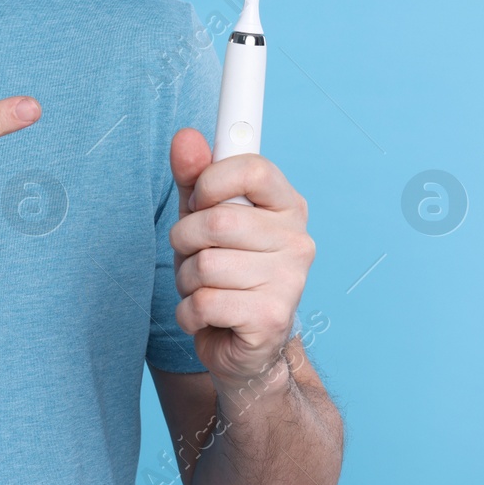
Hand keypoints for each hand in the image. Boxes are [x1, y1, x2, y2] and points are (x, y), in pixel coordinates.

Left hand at [167, 128, 314, 394]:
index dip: (212, 179)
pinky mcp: (272, 318)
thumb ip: (194, 176)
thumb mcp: (201, 217)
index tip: (200, 198)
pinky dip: (189, 312)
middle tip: (196, 256)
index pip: (253, 167)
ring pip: (206, 264)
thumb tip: (185, 137)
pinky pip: (204, 302)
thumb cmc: (223, 272)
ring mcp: (290, 281)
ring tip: (205, 288)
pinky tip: (207, 317)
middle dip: (185, 240)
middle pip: (217, 221)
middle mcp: (298, 240)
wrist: (244, 347)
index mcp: (287, 206)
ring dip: (186, 279)